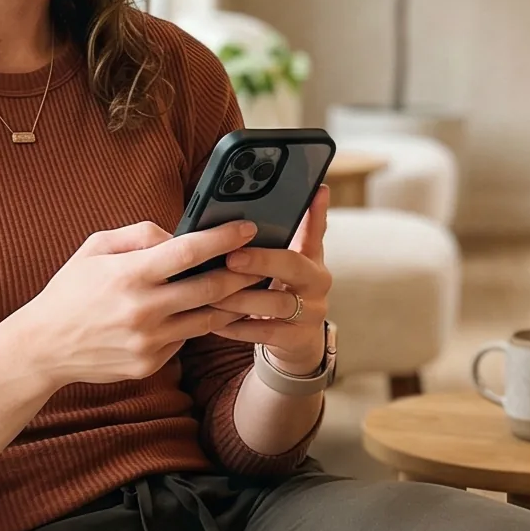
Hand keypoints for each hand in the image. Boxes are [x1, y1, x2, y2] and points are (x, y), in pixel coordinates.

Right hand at [15, 219, 260, 389]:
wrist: (44, 346)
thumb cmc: (71, 290)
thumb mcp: (95, 248)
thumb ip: (139, 235)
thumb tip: (178, 234)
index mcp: (129, 274)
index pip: (188, 251)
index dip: (223, 238)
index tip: (247, 227)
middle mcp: (142, 309)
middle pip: (211, 288)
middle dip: (242, 272)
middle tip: (261, 261)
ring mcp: (148, 341)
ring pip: (208, 318)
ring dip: (232, 302)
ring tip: (247, 287)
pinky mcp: (150, 363)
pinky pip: (185, 339)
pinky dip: (197, 324)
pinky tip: (204, 312)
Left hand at [210, 187, 332, 374]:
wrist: (295, 340)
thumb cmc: (279, 291)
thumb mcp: (284, 264)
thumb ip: (276, 238)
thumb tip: (240, 212)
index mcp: (311, 257)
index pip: (316, 229)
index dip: (317, 211)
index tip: (317, 189)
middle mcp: (316, 281)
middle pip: (293, 265)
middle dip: (261, 260)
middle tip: (231, 257)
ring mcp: (311, 311)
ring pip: (276, 301)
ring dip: (240, 297)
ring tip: (212, 293)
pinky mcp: (298, 338)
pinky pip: (265, 331)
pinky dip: (238, 327)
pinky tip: (215, 322)